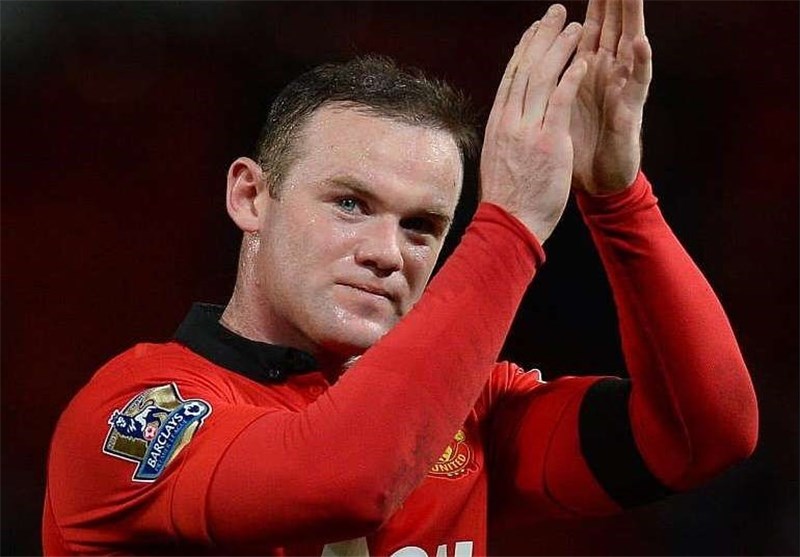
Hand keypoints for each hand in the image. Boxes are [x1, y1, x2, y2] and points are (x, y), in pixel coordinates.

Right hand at [480, 4, 586, 243]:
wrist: (510, 222)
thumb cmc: (508, 198)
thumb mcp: (500, 159)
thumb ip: (508, 137)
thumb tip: (509, 126)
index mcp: (498, 123)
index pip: (511, 77)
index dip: (524, 49)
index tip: (534, 30)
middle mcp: (509, 120)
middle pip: (525, 68)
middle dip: (542, 37)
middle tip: (555, 13)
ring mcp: (527, 129)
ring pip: (541, 77)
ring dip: (559, 49)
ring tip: (575, 27)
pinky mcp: (547, 141)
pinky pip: (559, 101)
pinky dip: (570, 77)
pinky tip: (583, 59)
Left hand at [570, 0, 651, 194]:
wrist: (597, 184)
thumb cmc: (578, 148)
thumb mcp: (558, 110)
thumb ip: (552, 86)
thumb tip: (529, 68)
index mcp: (587, 73)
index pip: (590, 28)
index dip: (590, 4)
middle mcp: (607, 75)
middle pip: (612, 26)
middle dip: (614, 0)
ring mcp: (621, 90)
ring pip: (631, 45)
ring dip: (632, 17)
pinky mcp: (631, 111)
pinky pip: (638, 83)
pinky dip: (640, 62)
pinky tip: (641, 42)